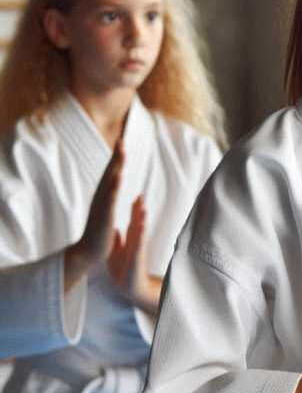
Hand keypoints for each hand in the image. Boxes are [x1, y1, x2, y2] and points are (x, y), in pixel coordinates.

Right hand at [66, 140, 124, 273]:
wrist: (88, 253)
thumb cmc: (99, 233)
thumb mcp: (107, 212)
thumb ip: (109, 199)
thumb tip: (113, 189)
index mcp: (104, 198)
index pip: (111, 175)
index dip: (117, 159)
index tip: (122, 143)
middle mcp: (101, 198)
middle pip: (110, 173)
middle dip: (116, 157)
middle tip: (122, 140)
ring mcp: (102, 206)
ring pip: (110, 182)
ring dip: (116, 166)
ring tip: (122, 151)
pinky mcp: (104, 216)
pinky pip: (110, 199)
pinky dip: (114, 186)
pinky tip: (119, 176)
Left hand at [107, 196, 160, 313]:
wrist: (131, 287)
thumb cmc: (124, 270)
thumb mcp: (118, 252)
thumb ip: (119, 240)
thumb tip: (116, 229)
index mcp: (132, 240)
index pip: (134, 221)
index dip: (135, 209)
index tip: (137, 196)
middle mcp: (136, 242)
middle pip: (138, 222)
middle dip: (139, 209)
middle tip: (141, 195)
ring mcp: (138, 249)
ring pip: (140, 231)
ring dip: (142, 220)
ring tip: (144, 208)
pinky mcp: (137, 257)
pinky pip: (139, 244)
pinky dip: (141, 234)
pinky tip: (142, 226)